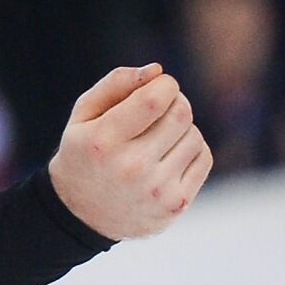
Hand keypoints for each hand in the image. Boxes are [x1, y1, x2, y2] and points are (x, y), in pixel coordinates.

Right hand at [49, 63, 213, 240]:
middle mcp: (130, 167)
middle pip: (180, 114)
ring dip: (182, 128)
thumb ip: (115, 85)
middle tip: (161, 106)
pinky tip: (169, 154)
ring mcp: (155, 189)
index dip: (165, 85)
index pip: (155, 100)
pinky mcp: (175, 204)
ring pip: (194, 136)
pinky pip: (202, 158)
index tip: (158, 85)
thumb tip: (157, 71)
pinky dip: (191, 149)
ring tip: (159, 136)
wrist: (81, 214)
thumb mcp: (83, 115)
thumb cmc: (85, 153)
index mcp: (103, 141)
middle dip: (175, 102)